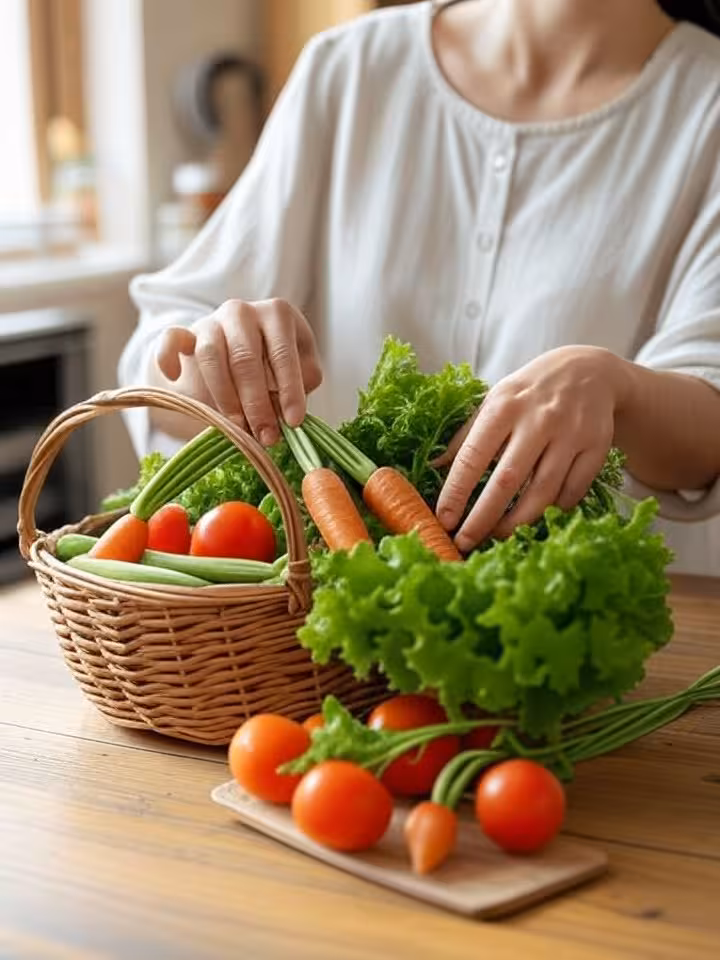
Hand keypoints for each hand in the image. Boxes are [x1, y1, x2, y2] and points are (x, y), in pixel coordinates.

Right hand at [154, 298, 321, 445]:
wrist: (241, 352)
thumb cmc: (277, 364)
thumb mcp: (301, 370)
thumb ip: (300, 385)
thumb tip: (288, 413)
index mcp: (278, 314)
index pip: (284, 353)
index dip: (290, 391)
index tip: (294, 423)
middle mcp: (243, 311)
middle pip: (245, 358)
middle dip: (256, 403)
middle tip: (265, 436)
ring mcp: (212, 321)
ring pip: (211, 355)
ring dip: (225, 396)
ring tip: (238, 426)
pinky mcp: (185, 334)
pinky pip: (170, 338)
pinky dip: (168, 356)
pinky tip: (175, 376)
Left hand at [435, 346, 630, 550]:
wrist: (588, 371)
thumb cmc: (529, 392)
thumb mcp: (494, 401)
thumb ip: (466, 436)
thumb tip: (434, 469)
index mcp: (504, 406)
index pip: (473, 457)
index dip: (457, 492)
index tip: (444, 520)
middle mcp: (538, 420)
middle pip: (507, 480)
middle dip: (483, 518)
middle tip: (465, 543)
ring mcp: (570, 434)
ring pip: (543, 492)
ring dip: (517, 522)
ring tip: (497, 536)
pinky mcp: (597, 447)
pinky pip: (573, 491)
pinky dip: (554, 508)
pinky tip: (538, 515)